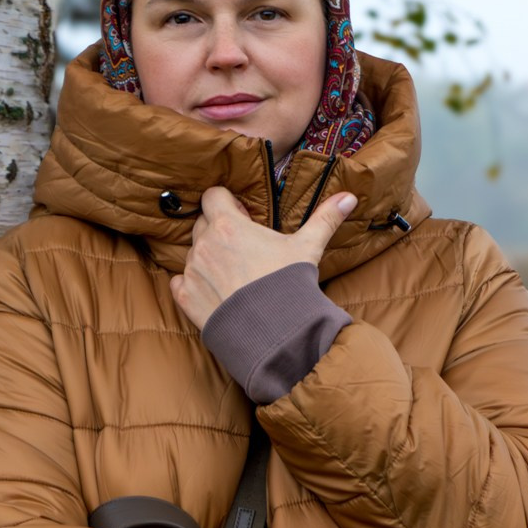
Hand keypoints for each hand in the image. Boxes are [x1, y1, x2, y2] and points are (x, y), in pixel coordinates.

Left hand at [168, 186, 355, 328]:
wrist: (274, 332)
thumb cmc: (289, 284)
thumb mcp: (308, 248)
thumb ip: (325, 218)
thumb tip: (349, 197)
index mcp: (228, 225)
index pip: (212, 195)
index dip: (227, 202)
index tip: (243, 216)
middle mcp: (204, 244)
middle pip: (202, 223)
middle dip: (218, 229)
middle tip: (242, 246)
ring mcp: (192, 271)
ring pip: (192, 253)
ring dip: (208, 257)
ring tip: (233, 273)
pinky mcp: (185, 297)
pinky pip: (179, 281)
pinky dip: (193, 283)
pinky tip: (215, 291)